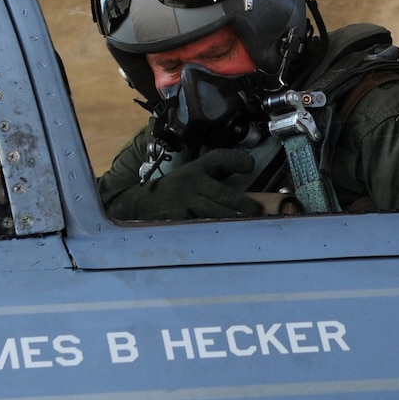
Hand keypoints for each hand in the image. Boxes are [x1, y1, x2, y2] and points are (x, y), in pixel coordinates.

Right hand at [107, 148, 259, 220]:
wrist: (141, 205)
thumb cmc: (177, 191)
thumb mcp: (195, 174)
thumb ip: (220, 172)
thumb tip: (250, 168)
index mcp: (197, 170)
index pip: (217, 160)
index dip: (235, 160)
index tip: (250, 166)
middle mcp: (189, 183)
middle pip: (221, 195)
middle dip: (241, 204)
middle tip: (257, 211)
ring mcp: (181, 202)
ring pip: (212, 213)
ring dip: (229, 220)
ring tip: (248, 229)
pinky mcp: (174, 219)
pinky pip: (197, 227)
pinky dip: (211, 233)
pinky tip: (223, 240)